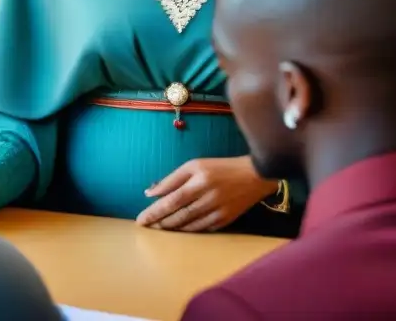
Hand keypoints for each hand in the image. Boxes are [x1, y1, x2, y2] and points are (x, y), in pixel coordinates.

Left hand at [136, 156, 276, 231]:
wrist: (254, 175)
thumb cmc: (219, 167)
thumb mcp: (194, 165)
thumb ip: (171, 179)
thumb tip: (150, 192)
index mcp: (199, 180)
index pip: (171, 200)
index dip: (154, 212)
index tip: (141, 219)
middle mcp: (208, 197)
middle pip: (179, 215)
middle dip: (160, 222)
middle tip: (147, 226)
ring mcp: (219, 211)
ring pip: (190, 225)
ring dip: (172, 229)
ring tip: (159, 229)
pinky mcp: (226, 220)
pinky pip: (203, 229)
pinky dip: (188, 231)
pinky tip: (179, 231)